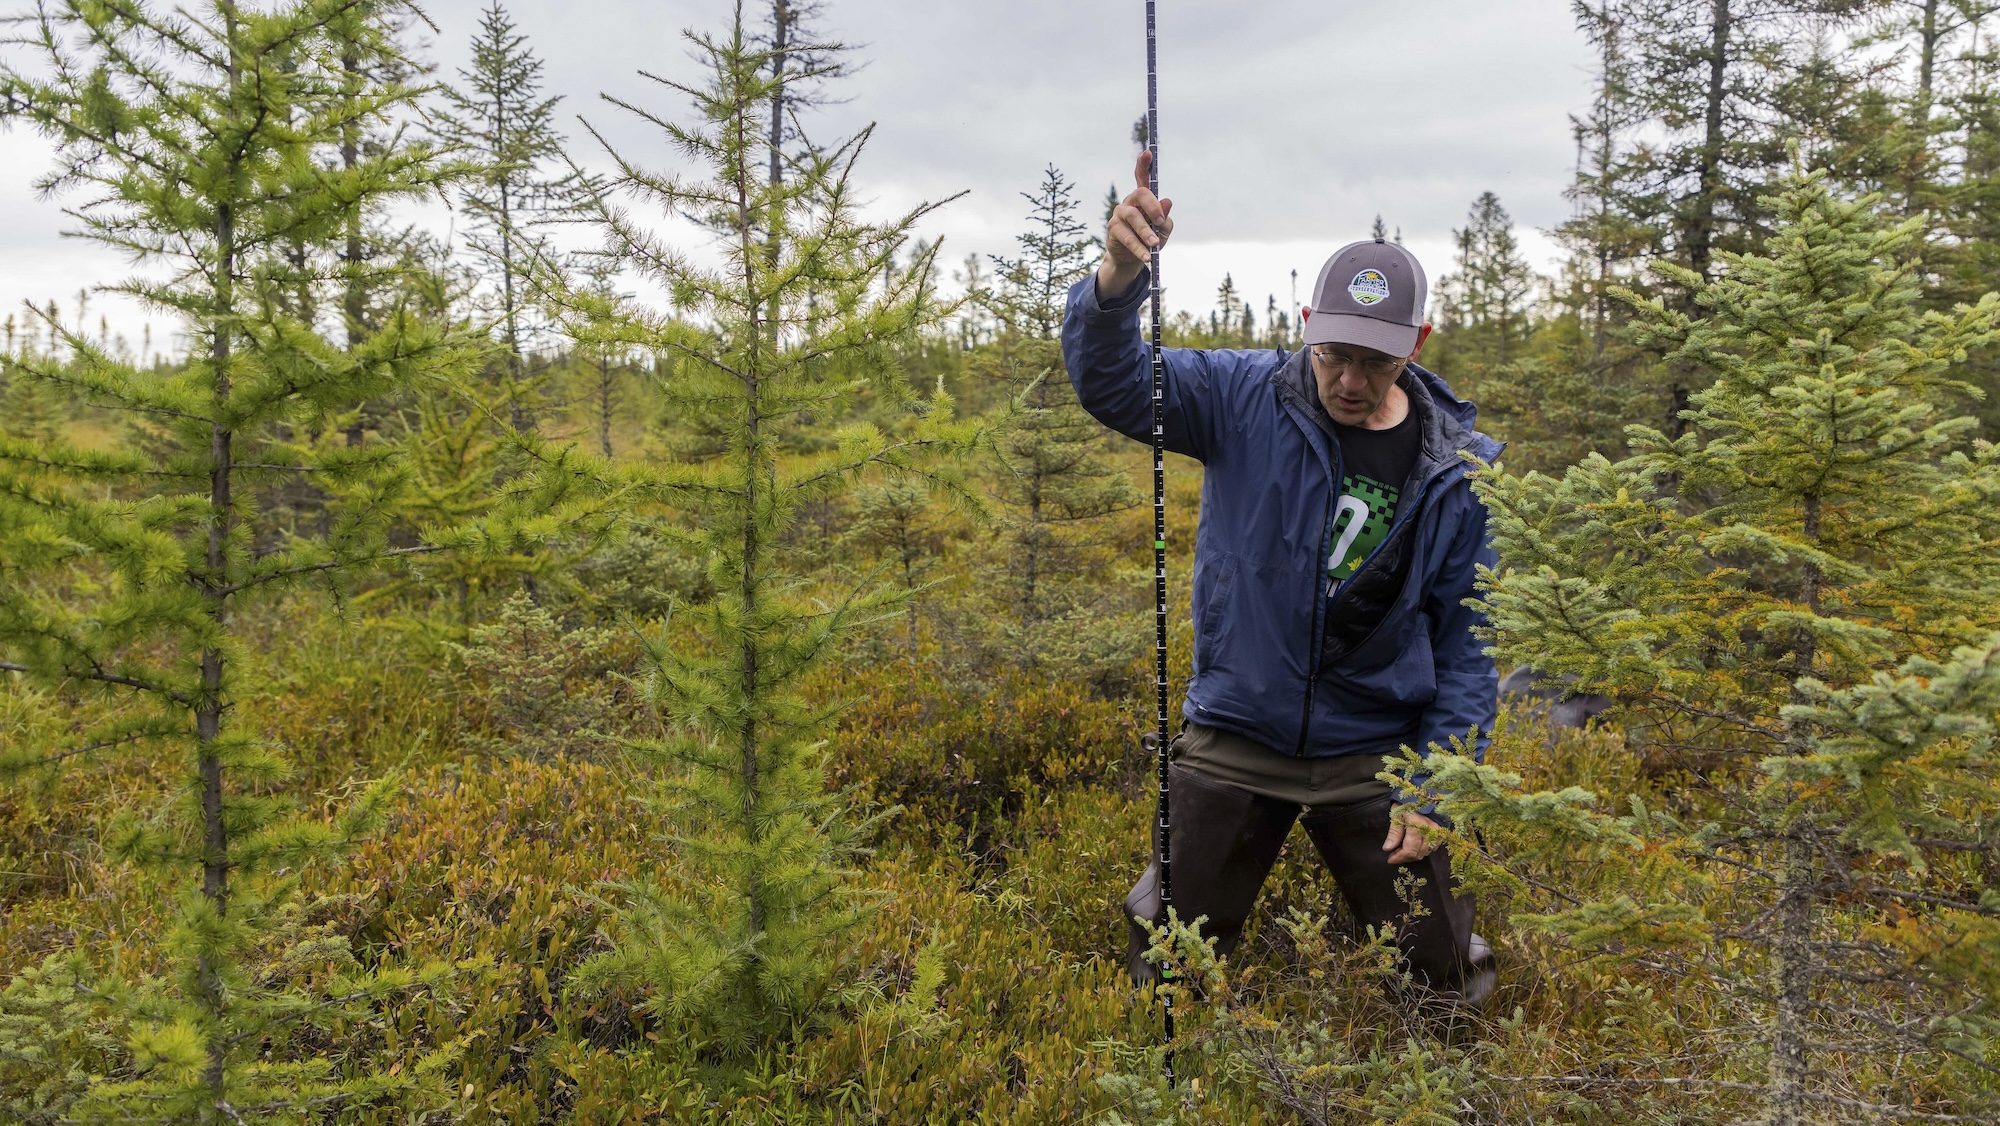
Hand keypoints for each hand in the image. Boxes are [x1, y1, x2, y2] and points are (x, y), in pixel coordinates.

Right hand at [1097, 149, 1174, 298]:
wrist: (1131, 261)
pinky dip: (1138, 247)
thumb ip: (1165, 219)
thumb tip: (1167, 201)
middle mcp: (1130, 202)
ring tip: (1155, 245)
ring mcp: (1120, 214)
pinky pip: (1127, 237)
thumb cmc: (1149, 241)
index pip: (1142, 177)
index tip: (1148, 152)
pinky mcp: (1113, 229)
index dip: (1144, 164)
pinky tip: (1147, 257)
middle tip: (1161, 222)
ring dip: (1146, 232)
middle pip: (1141, 193)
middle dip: (1153, 206)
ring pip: (1134, 217)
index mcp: (1143, 199)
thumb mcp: (1162, 231)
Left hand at [1383, 809, 1443, 865]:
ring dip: (1412, 855)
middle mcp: (1430, 830)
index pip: (1410, 849)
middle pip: (1418, 853)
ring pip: (1425, 853)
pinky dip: (1421, 850)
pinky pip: (1431, 849)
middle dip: (1404, 857)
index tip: (1390, 859)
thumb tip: (1388, 849)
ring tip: (1401, 851)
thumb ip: (1394, 833)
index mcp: (1418, 824)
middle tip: (1393, 855)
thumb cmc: (1407, 804)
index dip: (1399, 857)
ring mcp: (1438, 832)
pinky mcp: (1441, 834)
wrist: (1422, 795)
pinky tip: (1412, 847)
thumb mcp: (1396, 815)